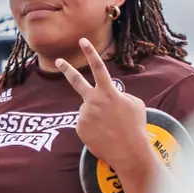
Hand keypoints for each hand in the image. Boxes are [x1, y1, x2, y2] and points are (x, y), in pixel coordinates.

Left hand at [54, 38, 157, 182]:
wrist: (129, 152)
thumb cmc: (135, 127)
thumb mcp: (135, 104)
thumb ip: (120, 95)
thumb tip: (109, 95)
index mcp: (108, 92)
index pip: (98, 68)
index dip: (90, 53)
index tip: (82, 40)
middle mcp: (93, 101)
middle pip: (77, 81)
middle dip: (67, 69)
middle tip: (59, 60)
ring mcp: (84, 115)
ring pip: (88, 111)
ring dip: (97, 117)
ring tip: (109, 129)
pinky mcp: (79, 128)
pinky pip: (85, 124)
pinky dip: (93, 128)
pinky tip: (103, 135)